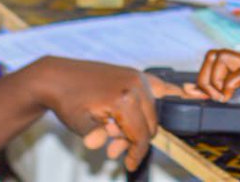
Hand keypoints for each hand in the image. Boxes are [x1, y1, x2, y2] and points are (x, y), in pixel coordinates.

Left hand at [34, 58, 168, 171]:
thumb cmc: (68, 100)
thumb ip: (96, 136)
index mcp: (124, 99)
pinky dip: (167, 96)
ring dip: (140, 125)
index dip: (137, 154)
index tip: (130, 164)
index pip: (141, 135)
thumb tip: (100, 143)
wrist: (59, 77)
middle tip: (113, 149)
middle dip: (134, 141)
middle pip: (150, 125)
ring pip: (153, 111)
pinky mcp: (136, 74)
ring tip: (115, 133)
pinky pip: (160, 87)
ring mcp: (138, 77)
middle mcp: (136, 85)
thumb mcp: (79, 124)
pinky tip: (181, 98)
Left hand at [196, 47, 239, 101]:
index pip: (221, 60)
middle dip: (203, 78)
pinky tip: (232, 97)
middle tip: (214, 96)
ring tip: (221, 97)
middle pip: (213, 55)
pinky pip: (238, 73)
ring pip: (219, 58)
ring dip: (212, 80)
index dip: (204, 76)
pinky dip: (228, 86)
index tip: (195, 92)